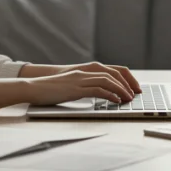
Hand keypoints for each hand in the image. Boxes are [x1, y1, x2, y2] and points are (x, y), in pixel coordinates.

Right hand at [21, 62, 140, 94]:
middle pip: (113, 73)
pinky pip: (97, 90)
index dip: (126, 77)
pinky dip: (110, 95)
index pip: (112, 69)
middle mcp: (85, 72)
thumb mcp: (72, 85)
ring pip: (107, 80)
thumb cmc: (51, 89)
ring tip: (128, 98)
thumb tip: (100, 93)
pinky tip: (116, 101)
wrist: (34, 87)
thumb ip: (85, 86)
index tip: (135, 87)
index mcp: (85, 70)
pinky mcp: (75, 89)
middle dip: (127, 83)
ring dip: (121, 89)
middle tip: (136, 93)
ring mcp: (80, 79)